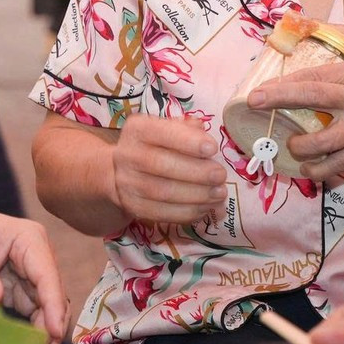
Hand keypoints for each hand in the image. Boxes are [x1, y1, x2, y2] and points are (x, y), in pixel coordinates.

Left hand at [0, 199, 69, 343]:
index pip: (47, 275)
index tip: (54, 332)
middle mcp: (38, 255)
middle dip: (52, 323)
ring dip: (45, 329)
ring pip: (48, 305)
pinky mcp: (23, 286)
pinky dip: (35, 327)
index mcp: (30, 240)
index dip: (53, 305)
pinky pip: (36, 309)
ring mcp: (32, 272)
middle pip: (53, 293)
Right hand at [108, 115, 227, 226]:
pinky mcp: (133, 206)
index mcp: (137, 130)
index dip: (188, 142)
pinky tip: (206, 208)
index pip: (161, 133)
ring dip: (196, 195)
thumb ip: (187, 129)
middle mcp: (127, 155)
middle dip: (196, 172)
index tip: (213, 149)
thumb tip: (205, 133)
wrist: (123, 170)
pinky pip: (161, 213)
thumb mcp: (168, 130)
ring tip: (219, 194)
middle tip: (220, 176)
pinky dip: (188, 212)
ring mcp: (127, 183)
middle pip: (161, 165)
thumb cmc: (156, 146)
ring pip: (162, 192)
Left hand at [244, 26, 343, 179]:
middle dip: (280, 103)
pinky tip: (306, 169)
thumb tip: (305, 23)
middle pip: (312, 101)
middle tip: (254, 105)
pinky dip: (321, 170)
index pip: (313, 77)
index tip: (258, 89)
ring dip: (300, 146)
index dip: (283, 83)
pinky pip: (341, 165)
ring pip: (325, 144)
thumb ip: (340, 33)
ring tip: (289, 143)